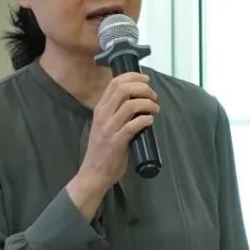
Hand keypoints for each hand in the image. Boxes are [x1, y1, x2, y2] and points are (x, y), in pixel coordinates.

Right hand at [66, 72, 158, 219]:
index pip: (115, 82)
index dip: (133, 76)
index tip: (146, 80)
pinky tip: (150, 121)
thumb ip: (116, 112)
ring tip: (154, 109)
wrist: (94, 172)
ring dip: (148, 103)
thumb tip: (137, 101)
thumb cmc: (102, 149)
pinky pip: (134, 124)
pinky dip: (146, 120)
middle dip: (143, 88)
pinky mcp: (117, 141)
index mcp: (100, 108)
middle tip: (153, 96)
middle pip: (124, 88)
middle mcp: (103, 115)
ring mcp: (109, 128)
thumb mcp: (104, 125)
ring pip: (131, 104)